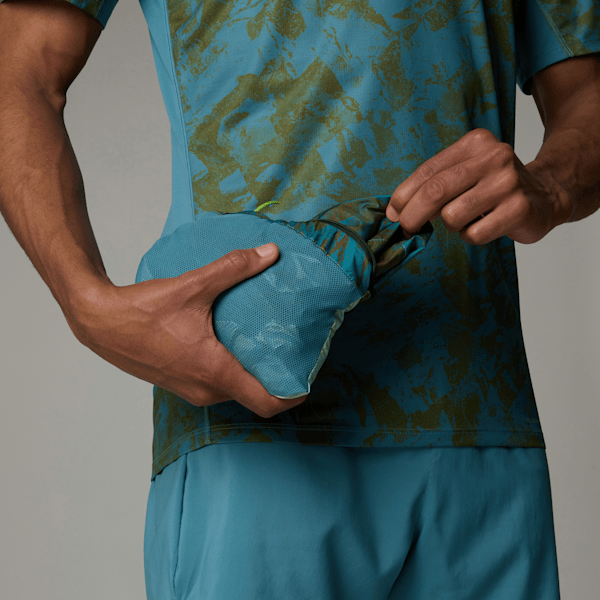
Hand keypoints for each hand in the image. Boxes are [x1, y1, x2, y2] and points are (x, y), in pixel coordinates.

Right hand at [68, 243, 307, 418]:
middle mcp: (206, 390)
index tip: (306, 376)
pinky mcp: (180, 384)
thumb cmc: (141, 312)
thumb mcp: (193, 286)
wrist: (99, 322)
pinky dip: (231, 370)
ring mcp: (191, 391)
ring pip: (234, 390)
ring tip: (265, 344)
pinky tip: (233, 343)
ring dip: (252, 373)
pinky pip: (216, 384)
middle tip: (291, 350)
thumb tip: (270, 253)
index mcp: (215, 373)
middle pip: (254, 396)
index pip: (267, 402)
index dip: (292, 394)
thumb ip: (234, 268)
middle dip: (276, 377)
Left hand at [385, 128, 572, 244]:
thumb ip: (435, 183)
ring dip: (451, 226)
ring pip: (452, 216)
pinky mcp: (519, 209)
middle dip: (413, 215)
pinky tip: (484, 226)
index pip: (429, 171)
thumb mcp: (467, 172)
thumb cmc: (495, 187)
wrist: (547, 195)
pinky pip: (473, 233)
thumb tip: (397, 211)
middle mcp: (494, 157)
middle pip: (436, 191)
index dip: (404, 195)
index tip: (393, 213)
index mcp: (476, 143)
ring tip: (466, 220)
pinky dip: (470, 236)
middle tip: (407, 229)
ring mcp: (509, 183)